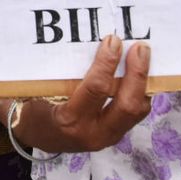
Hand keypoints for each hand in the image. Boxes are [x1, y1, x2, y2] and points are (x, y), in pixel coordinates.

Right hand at [8, 36, 151, 152]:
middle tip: (140, 48)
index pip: (96, 89)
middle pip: (126, 104)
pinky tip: (140, 74)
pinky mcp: (115, 135)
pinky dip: (141, 92)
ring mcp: (107, 137)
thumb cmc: (35, 110)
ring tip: (144, 57)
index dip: (107, 63)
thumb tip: (76, 40)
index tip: (112, 41)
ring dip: (143, 82)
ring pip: (136, 111)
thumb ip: (56, 74)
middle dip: (137, 74)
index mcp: (69, 119)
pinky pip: (136, 114)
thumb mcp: (36, 93)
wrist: (39, 139)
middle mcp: (92, 132)